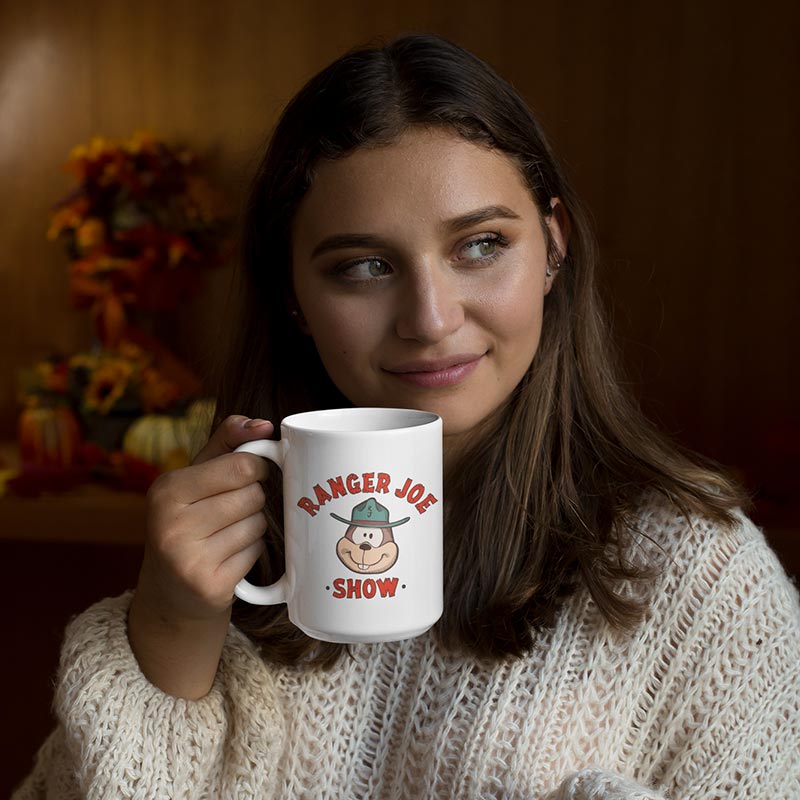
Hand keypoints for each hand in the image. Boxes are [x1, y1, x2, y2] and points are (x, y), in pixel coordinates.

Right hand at [135, 415, 273, 625]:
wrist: (170, 594)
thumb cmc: (189, 520)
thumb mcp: (196, 475)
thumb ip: (228, 441)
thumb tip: (264, 425)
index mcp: (167, 490)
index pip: (242, 465)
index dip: (256, 468)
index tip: (249, 475)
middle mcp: (171, 524)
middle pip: (253, 495)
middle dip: (253, 500)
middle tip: (231, 511)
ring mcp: (188, 560)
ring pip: (258, 524)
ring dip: (254, 527)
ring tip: (227, 535)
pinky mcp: (210, 586)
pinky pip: (256, 553)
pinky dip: (251, 552)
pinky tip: (229, 557)